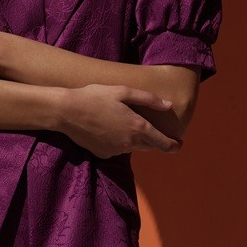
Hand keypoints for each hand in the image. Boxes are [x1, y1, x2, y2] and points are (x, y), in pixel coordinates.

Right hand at [58, 84, 180, 157]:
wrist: (67, 111)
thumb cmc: (95, 96)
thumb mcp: (123, 91)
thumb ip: (149, 99)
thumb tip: (168, 105)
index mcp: (137, 127)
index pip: (162, 143)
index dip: (173, 146)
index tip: (179, 145)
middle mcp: (129, 143)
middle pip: (148, 146)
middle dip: (152, 139)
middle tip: (145, 126)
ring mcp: (115, 151)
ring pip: (132, 147)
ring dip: (132, 138)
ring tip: (119, 121)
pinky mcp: (103, 154)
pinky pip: (116, 149)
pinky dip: (116, 141)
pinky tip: (105, 128)